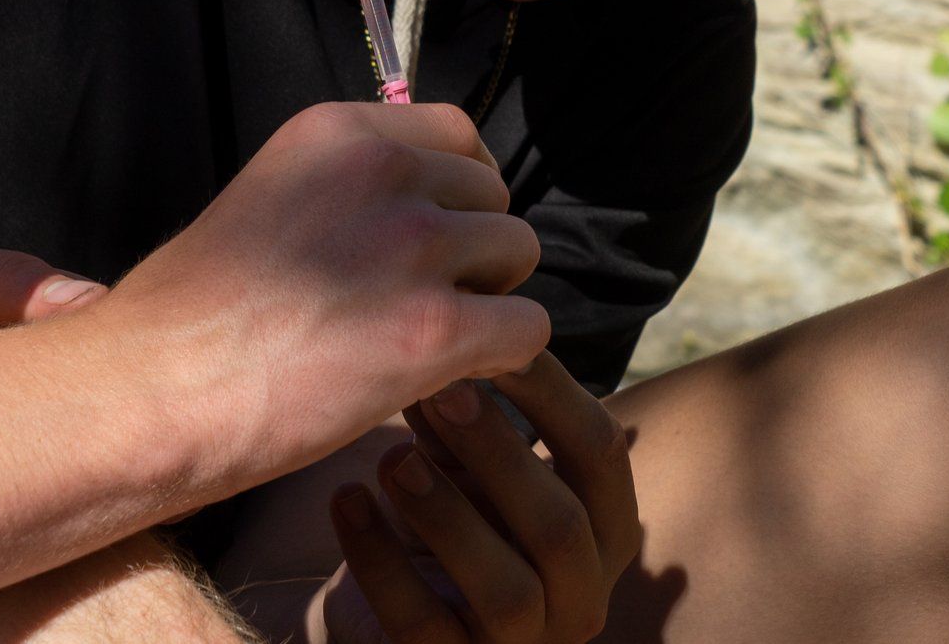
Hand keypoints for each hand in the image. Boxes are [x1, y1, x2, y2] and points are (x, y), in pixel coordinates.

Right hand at [100, 103, 549, 496]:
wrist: (152, 390)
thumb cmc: (191, 317)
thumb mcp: (266, 199)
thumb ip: (342, 188)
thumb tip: (422, 209)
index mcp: (335, 133)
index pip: (456, 130)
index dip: (455, 189)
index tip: (427, 235)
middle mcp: (382, 172)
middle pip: (494, 194)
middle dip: (471, 248)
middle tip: (414, 300)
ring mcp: (412, 246)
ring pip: (519, 255)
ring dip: (487, 300)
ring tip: (423, 340)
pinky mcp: (435, 329)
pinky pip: (528, 329)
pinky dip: (502, 359)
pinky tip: (445, 378)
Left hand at [318, 356, 639, 643]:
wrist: (392, 618)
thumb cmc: (448, 521)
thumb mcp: (468, 466)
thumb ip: (469, 414)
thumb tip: (450, 333)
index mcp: (602, 530)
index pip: (601, 454)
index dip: (552, 393)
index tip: (494, 337)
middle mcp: (580, 595)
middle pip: (560, 525)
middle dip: (500, 453)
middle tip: (441, 391)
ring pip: (507, 590)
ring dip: (447, 516)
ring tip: (391, 459)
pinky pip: (422, 626)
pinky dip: (380, 560)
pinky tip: (346, 501)